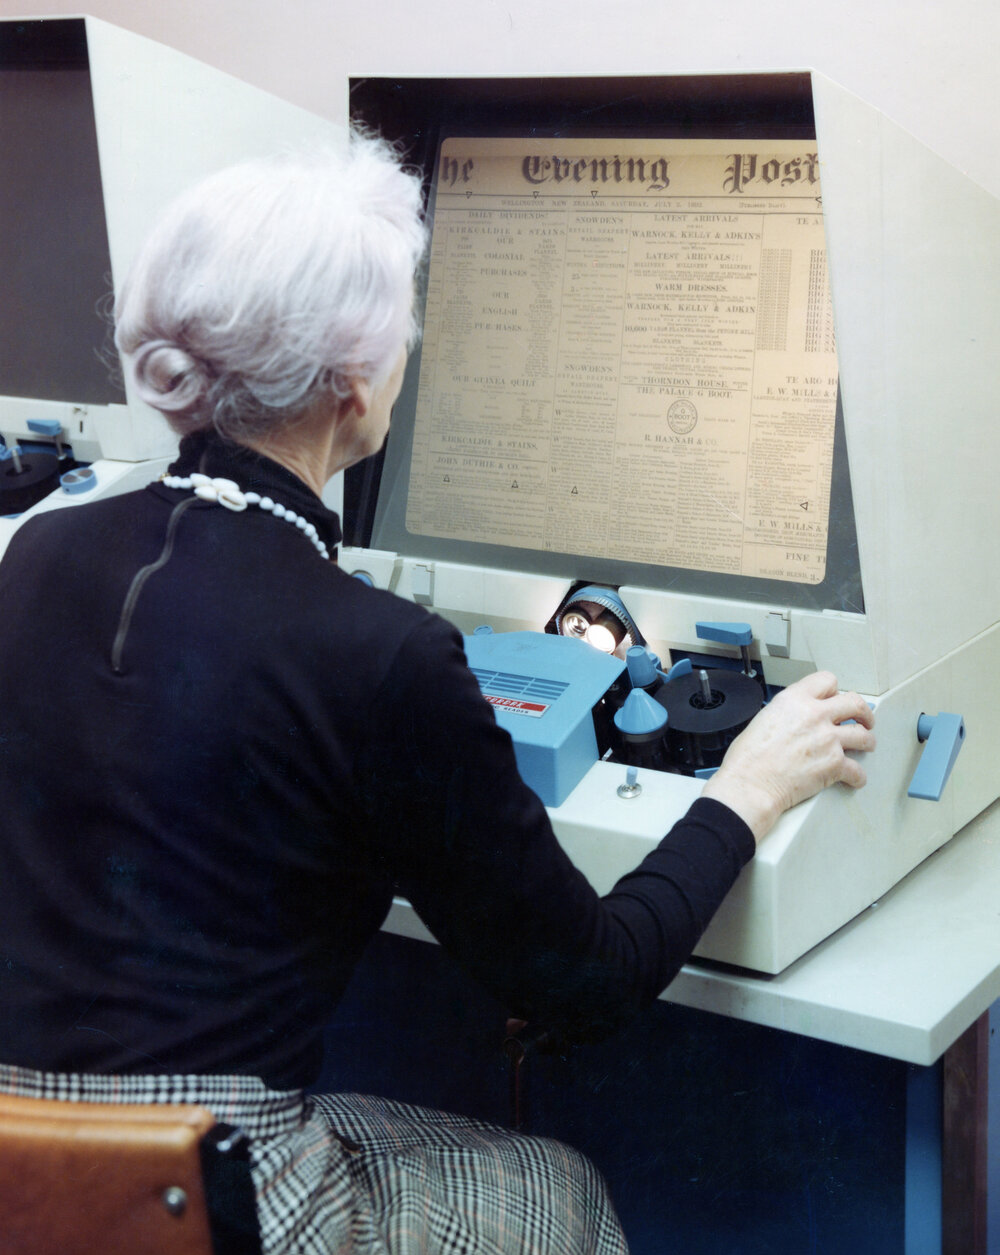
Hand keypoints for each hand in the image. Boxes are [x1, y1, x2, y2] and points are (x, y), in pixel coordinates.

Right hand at [701, 671, 875, 843]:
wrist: (751, 784)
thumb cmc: (748, 758)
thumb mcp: (764, 718)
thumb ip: (787, 713)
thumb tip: (797, 720)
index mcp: (795, 700)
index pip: (827, 680)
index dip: (834, 691)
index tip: (835, 699)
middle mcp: (815, 715)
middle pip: (855, 703)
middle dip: (863, 713)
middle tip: (863, 720)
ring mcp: (828, 739)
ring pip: (863, 735)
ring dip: (867, 741)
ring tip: (865, 745)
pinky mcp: (834, 764)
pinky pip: (857, 770)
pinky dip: (857, 777)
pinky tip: (855, 778)